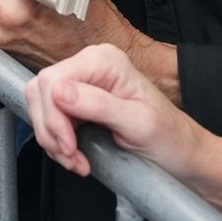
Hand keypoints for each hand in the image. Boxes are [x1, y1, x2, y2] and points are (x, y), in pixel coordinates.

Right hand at [27, 43, 207, 183]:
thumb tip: (59, 92)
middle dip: (51, 130)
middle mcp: (89, 64)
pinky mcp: (75, 99)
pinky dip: (54, 139)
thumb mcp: (139, 124)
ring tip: (75, 159)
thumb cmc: (170, 139)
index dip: (53, 116)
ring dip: (51, 137)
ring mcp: (81, 81)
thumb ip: (99, 105)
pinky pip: (47, 114)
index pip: (53, 79)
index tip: (69, 146)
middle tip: (72, 156)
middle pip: (41, 90)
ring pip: (39, 103)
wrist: (182, 156)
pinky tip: (73, 154)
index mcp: (104, 60)